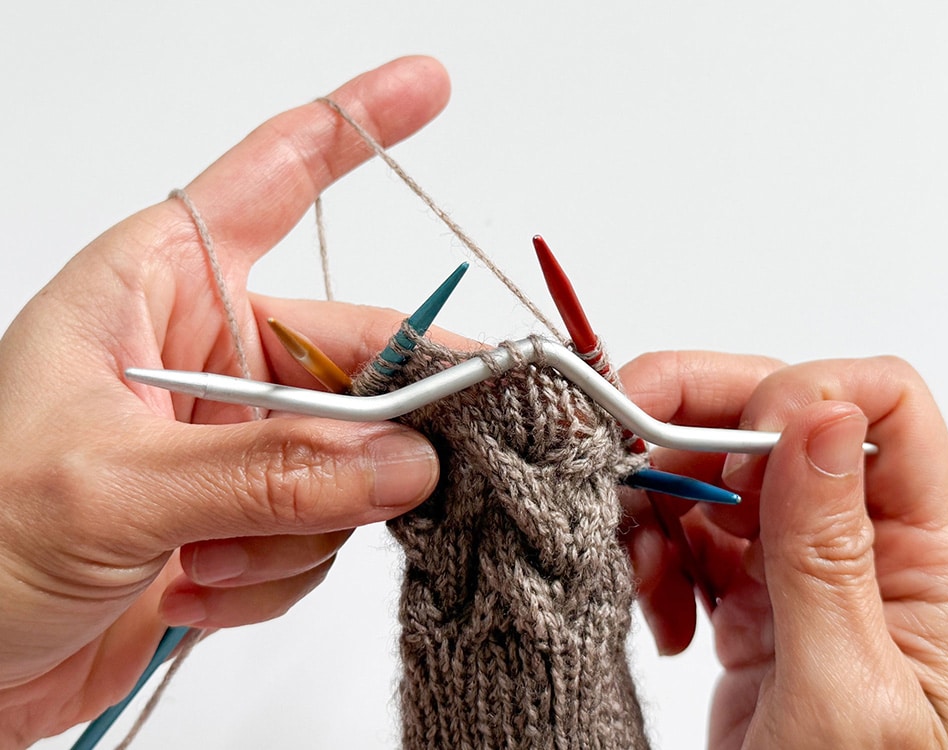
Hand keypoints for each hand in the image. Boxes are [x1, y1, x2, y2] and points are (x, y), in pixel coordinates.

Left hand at [0, 56, 450, 745]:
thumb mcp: (106, 490)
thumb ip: (267, 472)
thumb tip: (403, 462)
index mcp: (156, 290)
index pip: (274, 178)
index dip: (360, 124)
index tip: (429, 84)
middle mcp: (204, 357)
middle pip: (353, 352)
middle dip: (382, 419)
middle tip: (433, 457)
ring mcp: (230, 441)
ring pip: (348, 461)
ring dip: (300, 524)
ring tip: (203, 558)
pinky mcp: (243, 517)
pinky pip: (320, 531)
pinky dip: (274, 572)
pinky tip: (193, 589)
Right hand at [619, 352, 947, 748]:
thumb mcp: (848, 695)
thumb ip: (827, 553)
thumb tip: (819, 418)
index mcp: (930, 560)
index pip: (882, 407)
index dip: (799, 397)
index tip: (729, 449)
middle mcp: (871, 550)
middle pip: (784, 420)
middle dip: (696, 418)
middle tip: (618, 436)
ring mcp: (807, 573)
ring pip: (723, 475)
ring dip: (662, 499)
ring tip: (640, 566)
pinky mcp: (755, 602)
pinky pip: (694, 536)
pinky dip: (656, 554)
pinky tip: (657, 609)